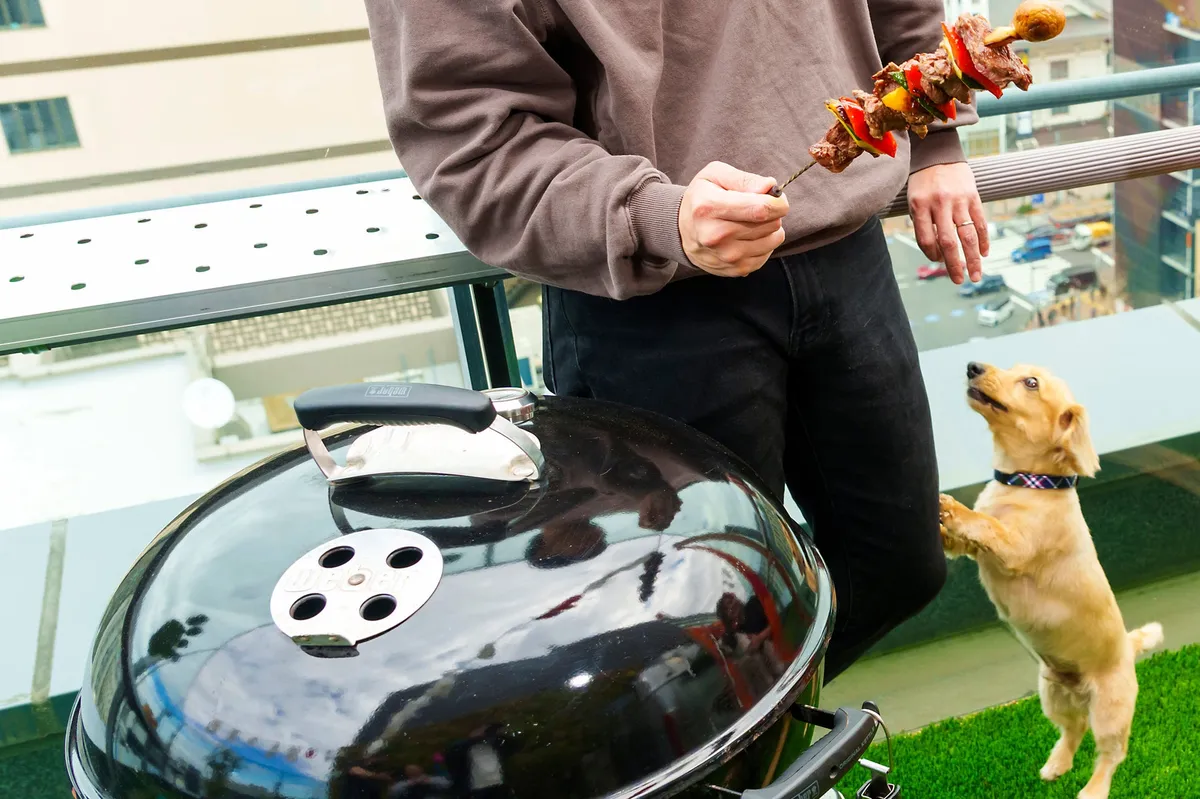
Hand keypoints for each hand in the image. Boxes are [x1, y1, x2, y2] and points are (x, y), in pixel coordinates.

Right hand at [679, 161, 789, 276]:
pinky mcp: (735, 269)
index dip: (778, 202)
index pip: (761, 209)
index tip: (777, 197)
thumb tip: (770, 187)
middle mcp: (717, 236)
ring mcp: (727, 256)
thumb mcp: (714, 175)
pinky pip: (768, 254)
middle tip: (756, 208)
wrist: (681, 232)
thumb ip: (743, 178)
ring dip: (769, 229)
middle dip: (772, 213)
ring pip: (774, 239)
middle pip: (771, 224)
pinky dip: (763, 244)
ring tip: (751, 222)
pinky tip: (748, 237)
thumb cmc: (701, 198)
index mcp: (710, 207)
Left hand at [907, 162, 988, 283]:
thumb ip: (923, 225)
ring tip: (975, 275)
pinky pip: (980, 222)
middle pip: (948, 241)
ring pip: (967, 235)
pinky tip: (984, 253)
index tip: (937, 261)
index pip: (925, 239)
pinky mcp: (973, 196)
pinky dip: (983, 240)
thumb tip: (937, 254)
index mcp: (920, 206)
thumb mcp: (915, 201)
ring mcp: (958, 200)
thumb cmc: (923, 184)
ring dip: (972, 258)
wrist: (939, 155)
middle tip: (959, 281)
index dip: (931, 254)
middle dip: (954, 265)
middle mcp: (940, 204)